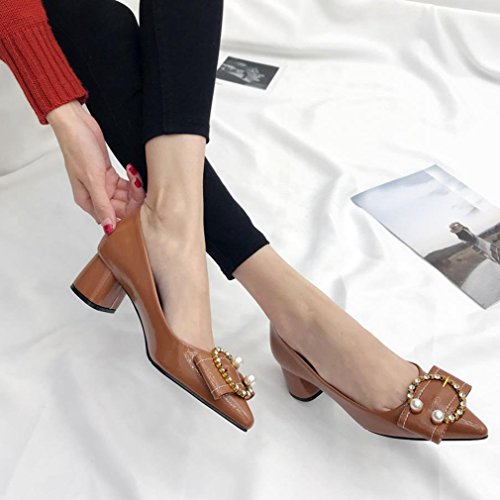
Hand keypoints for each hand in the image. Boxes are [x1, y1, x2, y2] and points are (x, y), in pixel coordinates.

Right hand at [47, 101, 144, 233]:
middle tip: (136, 183)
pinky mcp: (109, 174)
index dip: (128, 213)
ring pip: (126, 196)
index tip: (137, 202)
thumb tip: (108, 228)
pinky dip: (132, 179)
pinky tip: (132, 170)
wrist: (76, 124)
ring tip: (133, 174)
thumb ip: (102, 205)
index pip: (113, 217)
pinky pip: (125, 184)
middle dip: (133, 198)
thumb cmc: (77, 148)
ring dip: (134, 187)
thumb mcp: (92, 179)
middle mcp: (96, 195)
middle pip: (122, 208)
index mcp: (88, 201)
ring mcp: (103, 185)